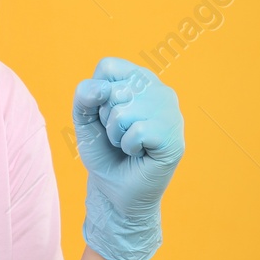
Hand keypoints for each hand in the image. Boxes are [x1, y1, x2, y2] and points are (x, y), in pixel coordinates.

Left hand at [72, 57, 184, 259]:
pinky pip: (137, 131)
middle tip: (119, 136)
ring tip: (128, 145)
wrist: (115, 193)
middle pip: (114, 89)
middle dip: (106, 119)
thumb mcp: (85, 121)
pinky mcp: (174, 137)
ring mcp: (171, 113)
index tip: (106, 116)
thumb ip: (84, 96)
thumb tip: (103, 88)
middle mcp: (160, 91)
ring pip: (124, 110)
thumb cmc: (105, 154)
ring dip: (116, 135)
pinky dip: (128, 147)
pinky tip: (139, 154)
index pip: (108, 66)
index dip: (97, 94)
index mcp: (141, 80)